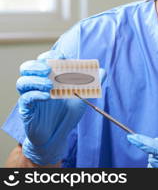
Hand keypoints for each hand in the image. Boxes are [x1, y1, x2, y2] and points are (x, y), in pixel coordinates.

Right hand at [17, 50, 86, 164]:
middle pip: (27, 67)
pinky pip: (25, 99)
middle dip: (37, 65)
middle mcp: (37, 85)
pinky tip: (48, 97)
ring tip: (50, 85)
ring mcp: (30, 97)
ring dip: (36, 80)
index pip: (43, 60)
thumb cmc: (67, 113)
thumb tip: (102, 71)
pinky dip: (35, 95)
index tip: (62, 57)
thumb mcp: (83, 96)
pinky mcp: (27, 110)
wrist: (58, 135)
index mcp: (49, 77)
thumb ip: (92, 83)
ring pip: (22, 82)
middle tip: (49, 69)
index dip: (51, 56)